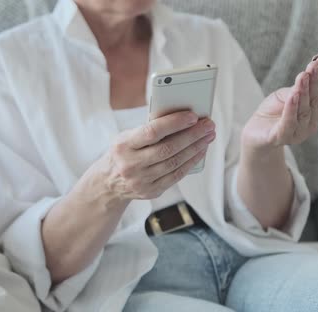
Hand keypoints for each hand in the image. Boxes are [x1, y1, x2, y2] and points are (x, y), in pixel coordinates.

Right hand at [92, 112, 215, 200]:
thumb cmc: (124, 151)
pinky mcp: (151, 191)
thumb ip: (149, 130)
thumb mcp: (127, 137)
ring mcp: (140, 181)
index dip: (175, 123)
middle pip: (168, 149)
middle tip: (209, 125)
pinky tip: (200, 151)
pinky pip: (176, 176)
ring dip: (195, 148)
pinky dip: (190, 162)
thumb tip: (182, 119)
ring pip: (175, 163)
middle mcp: (130, 164)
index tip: (193, 116)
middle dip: (192, 135)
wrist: (108, 182)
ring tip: (208, 137)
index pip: (152, 132)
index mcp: (123, 145)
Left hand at [242, 56, 317, 149]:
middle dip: (315, 81)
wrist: (255, 131)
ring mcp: (298, 133)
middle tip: (314, 65)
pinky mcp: (281, 137)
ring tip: (303, 76)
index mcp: (315, 112)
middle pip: (315, 100)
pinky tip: (293, 95)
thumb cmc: (273, 112)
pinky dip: (291, 108)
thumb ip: (295, 89)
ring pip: (304, 110)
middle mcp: (310, 123)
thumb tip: (305, 77)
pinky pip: (288, 122)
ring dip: (304, 91)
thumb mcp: (284, 95)